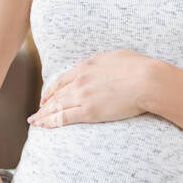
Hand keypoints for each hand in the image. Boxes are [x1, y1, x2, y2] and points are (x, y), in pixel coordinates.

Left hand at [27, 49, 161, 127]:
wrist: (148, 80)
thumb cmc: (140, 67)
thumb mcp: (116, 57)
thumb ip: (103, 62)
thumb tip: (101, 64)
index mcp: (86, 66)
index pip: (63, 79)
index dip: (53, 89)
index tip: (47, 95)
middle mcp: (80, 80)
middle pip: (56, 94)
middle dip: (45, 103)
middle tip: (37, 111)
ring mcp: (82, 96)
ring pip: (56, 106)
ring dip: (43, 114)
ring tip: (34, 121)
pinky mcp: (88, 111)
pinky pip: (63, 118)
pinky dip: (49, 122)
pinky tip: (41, 125)